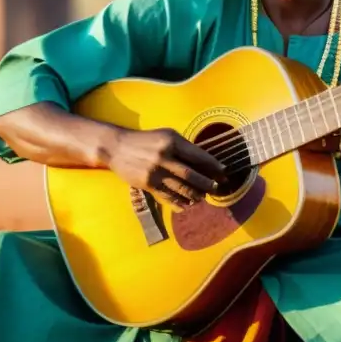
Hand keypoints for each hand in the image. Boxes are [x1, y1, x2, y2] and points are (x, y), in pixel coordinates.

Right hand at [106, 128, 226, 210]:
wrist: (117, 147)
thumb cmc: (146, 140)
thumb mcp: (166, 135)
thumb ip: (184, 147)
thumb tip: (205, 162)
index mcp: (171, 141)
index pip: (197, 155)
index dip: (213, 165)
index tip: (224, 171)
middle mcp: (163, 156)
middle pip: (190, 174)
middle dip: (207, 183)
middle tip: (217, 188)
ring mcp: (154, 172)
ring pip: (180, 188)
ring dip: (194, 195)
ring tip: (203, 198)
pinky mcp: (147, 184)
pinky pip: (167, 196)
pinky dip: (178, 203)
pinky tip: (186, 205)